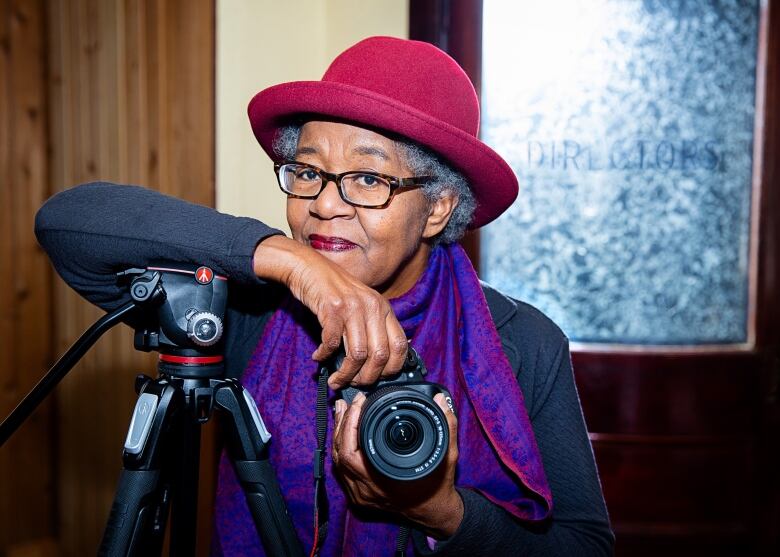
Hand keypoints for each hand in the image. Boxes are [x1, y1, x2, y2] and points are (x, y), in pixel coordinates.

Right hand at [252, 235, 407, 387]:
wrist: (309, 267)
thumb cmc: (335, 291)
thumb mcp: (362, 305)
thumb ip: (372, 327)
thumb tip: (376, 363)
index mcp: (383, 308)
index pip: (400, 345)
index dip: (391, 368)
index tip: (378, 378)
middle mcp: (372, 307)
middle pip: (380, 355)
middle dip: (367, 377)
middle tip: (355, 383)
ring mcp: (353, 307)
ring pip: (358, 354)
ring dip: (346, 373)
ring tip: (336, 379)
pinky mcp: (332, 309)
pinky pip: (332, 343)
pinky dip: (324, 355)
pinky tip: (319, 357)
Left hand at [332, 392, 463, 538]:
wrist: (433, 512)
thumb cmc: (438, 486)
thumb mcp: (447, 455)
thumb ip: (447, 426)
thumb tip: (440, 401)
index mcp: (384, 480)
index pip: (351, 451)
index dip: (351, 423)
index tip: (359, 402)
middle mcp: (368, 490)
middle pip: (340, 454)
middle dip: (341, 424)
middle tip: (346, 403)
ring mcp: (361, 495)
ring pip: (338, 462)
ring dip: (338, 435)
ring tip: (342, 411)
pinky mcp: (359, 496)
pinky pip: (342, 471)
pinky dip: (340, 449)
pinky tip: (343, 434)